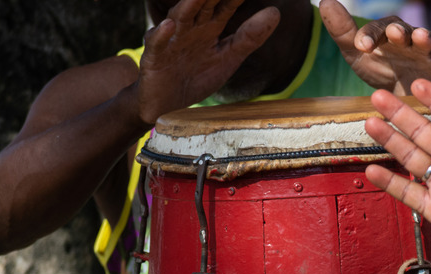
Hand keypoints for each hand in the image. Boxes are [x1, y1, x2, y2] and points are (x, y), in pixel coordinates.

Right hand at [136, 0, 279, 123]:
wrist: (167, 106)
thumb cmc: (197, 77)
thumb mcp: (229, 58)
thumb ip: (250, 37)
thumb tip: (275, 11)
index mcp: (209, 27)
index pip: (226, 5)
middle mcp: (190, 28)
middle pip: (201, 4)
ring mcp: (171, 40)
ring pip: (179, 17)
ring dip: (188, 5)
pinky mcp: (154, 57)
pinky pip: (157, 44)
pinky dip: (161, 34)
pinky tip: (168, 25)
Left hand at [319, 0, 430, 94]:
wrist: (405, 90)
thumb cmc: (380, 66)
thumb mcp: (357, 52)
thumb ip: (342, 31)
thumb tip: (325, 0)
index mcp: (385, 33)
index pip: (376, 30)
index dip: (369, 36)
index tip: (361, 46)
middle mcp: (406, 38)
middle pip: (404, 31)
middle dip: (399, 31)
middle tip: (394, 33)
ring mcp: (425, 52)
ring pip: (427, 42)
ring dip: (425, 38)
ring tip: (422, 38)